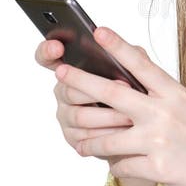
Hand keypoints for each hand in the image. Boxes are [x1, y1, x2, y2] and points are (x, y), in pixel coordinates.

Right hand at [34, 37, 137, 172]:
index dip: (47, 51)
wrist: (138, 124)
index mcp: (71, 69)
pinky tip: (124, 134)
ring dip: (108, 116)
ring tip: (131, 115)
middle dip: (97, 90)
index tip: (57, 47)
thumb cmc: (130, 89)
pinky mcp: (73, 138)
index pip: (47, 57)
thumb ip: (127, 55)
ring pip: (80, 116)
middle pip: (69, 90)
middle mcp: (63, 92)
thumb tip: (129, 48)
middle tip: (123, 86)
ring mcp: (66, 116)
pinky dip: (108, 135)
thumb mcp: (131, 68)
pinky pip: (86, 139)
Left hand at [54, 26, 185, 185]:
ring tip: (80, 144)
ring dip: (89, 142)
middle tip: (60, 72)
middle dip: (82, 81)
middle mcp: (164, 112)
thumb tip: (120, 81)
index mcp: (173, 93)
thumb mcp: (184, 105)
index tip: (98, 31)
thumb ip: (156, 93)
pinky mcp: (156, 167)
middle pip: (113, 94)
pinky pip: (120, 165)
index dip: (119, 46)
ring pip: (108, 138)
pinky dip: (115, 167)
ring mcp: (159, 140)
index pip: (141, 64)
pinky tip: (118, 166)